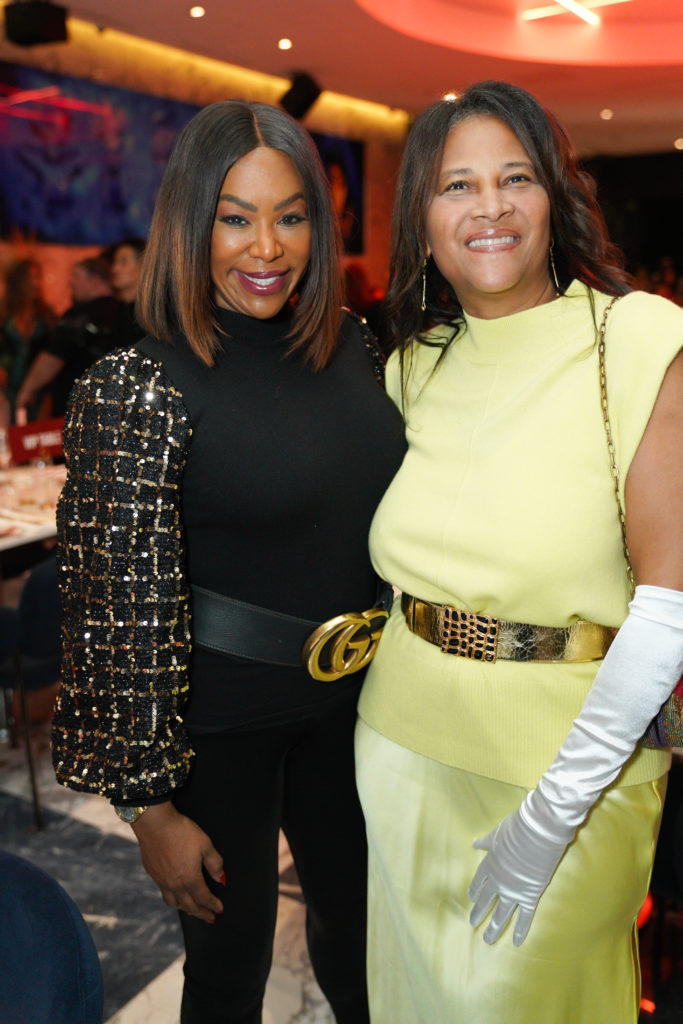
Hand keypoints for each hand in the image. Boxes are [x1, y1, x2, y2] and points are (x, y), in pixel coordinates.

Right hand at [131, 802, 224, 922]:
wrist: (154, 823)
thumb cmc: (181, 831)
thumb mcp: (205, 844)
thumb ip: (215, 863)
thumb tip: (221, 878)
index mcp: (189, 879)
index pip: (204, 897)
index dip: (213, 904)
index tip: (219, 909)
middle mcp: (174, 884)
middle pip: (189, 906)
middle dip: (201, 913)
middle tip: (209, 917)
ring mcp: (161, 880)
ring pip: (174, 903)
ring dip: (185, 909)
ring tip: (192, 910)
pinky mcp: (152, 873)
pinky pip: (164, 893)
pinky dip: (173, 899)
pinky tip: (175, 894)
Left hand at [468, 805, 567, 945]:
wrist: (538, 833)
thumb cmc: (517, 828)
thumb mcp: (497, 833)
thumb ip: (486, 842)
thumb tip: (474, 844)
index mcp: (489, 864)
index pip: (479, 881)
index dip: (475, 890)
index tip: (471, 898)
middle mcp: (498, 881)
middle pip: (486, 900)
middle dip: (479, 912)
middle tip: (472, 923)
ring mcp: (513, 891)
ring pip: (501, 914)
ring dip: (494, 928)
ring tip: (487, 939)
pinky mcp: (530, 896)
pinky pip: (524, 917)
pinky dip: (520, 930)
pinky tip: (516, 942)